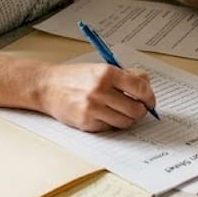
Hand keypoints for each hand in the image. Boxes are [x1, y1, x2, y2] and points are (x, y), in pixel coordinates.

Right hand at [37, 63, 156, 131]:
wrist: (47, 86)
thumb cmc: (75, 77)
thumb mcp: (100, 68)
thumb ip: (125, 75)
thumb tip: (147, 83)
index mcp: (106, 73)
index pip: (140, 88)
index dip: (149, 97)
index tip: (150, 101)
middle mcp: (100, 91)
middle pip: (136, 109)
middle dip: (141, 111)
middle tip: (139, 108)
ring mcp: (93, 108)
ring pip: (125, 122)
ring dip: (128, 119)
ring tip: (122, 112)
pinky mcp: (86, 123)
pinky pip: (110, 128)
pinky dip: (112, 123)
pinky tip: (106, 115)